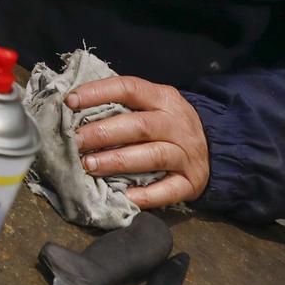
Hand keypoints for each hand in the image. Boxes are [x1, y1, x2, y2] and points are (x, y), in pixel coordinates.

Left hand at [69, 76, 210, 208]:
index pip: (129, 88)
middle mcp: (177, 124)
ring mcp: (186, 154)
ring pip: (152, 156)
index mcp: (164, 98)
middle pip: (139, 126)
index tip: (70, 102)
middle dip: (103, 133)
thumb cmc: (166, 124)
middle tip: (75, 142)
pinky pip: (167, 191)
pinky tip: (122, 197)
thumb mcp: (152, 104)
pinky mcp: (191, 182)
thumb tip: (74, 108)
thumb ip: (121, 105)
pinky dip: (144, 195)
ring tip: (89, 166)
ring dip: (117, 161)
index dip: (98, 93)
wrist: (215, 147)